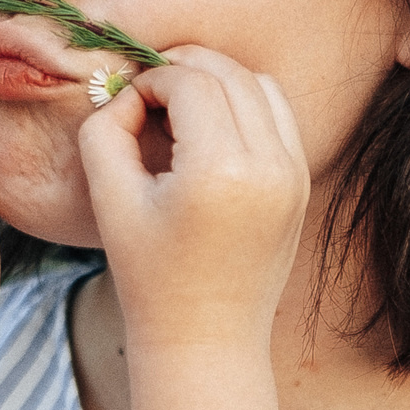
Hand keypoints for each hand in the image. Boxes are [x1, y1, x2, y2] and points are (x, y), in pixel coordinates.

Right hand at [76, 46, 308, 353]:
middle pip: (228, 73)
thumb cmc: (149, 276)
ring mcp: (294, 174)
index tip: (127, 107)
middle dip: (182, 70)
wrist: (208, 339)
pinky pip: (278, 114)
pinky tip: (210, 131)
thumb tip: (131, 91)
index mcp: (222, 171)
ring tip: (179, 111)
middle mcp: (269, 166)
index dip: (151, 81)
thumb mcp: (110, 199)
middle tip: (148, 97)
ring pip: (259, 83)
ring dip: (217, 81)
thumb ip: (107, 129)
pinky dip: (245, 104)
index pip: (190, 82)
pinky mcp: (301, 183)